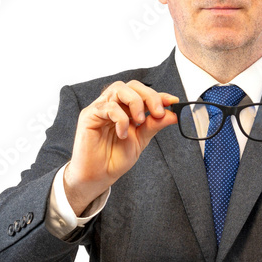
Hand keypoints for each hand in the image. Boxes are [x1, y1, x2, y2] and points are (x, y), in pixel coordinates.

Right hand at [64, 80, 178, 212]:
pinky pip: (108, 107)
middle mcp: (113, 105)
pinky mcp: (89, 115)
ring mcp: (100, 108)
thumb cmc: (115, 158)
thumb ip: (154, 125)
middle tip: (158, 113)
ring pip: (119, 89)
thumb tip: (172, 114)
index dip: (158, 95)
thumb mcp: (141, 140)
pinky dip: (120, 119)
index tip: (173, 101)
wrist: (99, 176)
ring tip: (140, 121)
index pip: (142, 93)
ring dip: (135, 102)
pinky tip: (122, 134)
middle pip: (131, 86)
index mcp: (125, 109)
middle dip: (149, 96)